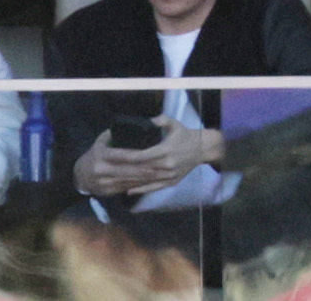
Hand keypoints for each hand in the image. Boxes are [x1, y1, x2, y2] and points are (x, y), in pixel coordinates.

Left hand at [73, 120, 220, 197]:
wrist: (203, 149)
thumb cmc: (185, 134)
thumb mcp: (172, 123)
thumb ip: (157, 120)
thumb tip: (144, 120)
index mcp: (165, 151)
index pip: (141, 155)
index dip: (127, 157)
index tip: (112, 156)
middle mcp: (167, 166)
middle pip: (141, 170)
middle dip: (124, 170)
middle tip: (108, 171)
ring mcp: (170, 176)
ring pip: (146, 181)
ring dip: (130, 182)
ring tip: (114, 182)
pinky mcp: (172, 182)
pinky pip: (155, 187)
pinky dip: (142, 190)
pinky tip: (129, 191)